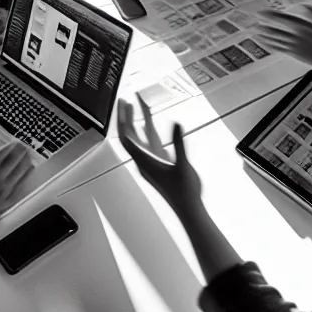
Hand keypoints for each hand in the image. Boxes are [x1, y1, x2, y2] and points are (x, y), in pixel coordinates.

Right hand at [0, 143, 32, 220]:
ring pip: (20, 172)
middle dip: (22, 152)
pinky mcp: (5, 199)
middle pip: (15, 160)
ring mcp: (3, 188)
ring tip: (29, 158)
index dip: (13, 145)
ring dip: (26, 163)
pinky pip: (19, 188)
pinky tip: (28, 175)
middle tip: (25, 148)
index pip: (6, 151)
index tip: (16, 142)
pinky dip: (25, 179)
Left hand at [117, 99, 201, 214]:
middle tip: (124, 101)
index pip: (126, 137)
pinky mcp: (158, 164)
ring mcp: (151, 162)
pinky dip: (145, 131)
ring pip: (138, 139)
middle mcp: (144, 161)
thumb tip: (176, 124)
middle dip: (125, 118)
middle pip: (129, 136)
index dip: (123, 120)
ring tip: (133, 107)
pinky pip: (147, 143)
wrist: (188, 209)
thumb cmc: (184, 193)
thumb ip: (179, 144)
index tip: (123, 104)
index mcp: (144, 162)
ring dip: (134, 123)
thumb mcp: (182, 165)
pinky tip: (146, 124)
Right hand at [256, 6, 311, 75]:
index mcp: (304, 25)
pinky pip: (280, 49)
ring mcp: (295, 43)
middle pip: (279, 28)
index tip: (263, 13)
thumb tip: (304, 6)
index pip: (286, 19)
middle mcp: (297, 33)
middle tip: (254, 21)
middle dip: (266, 25)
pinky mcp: (295, 53)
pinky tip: (263, 42)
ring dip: (266, 35)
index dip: (274, 16)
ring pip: (277, 38)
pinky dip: (271, 46)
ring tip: (254, 31)